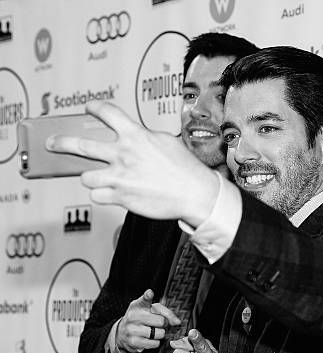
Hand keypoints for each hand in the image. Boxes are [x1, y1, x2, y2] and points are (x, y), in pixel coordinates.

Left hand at [45, 101, 218, 226]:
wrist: (194, 193)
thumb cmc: (184, 168)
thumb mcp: (165, 142)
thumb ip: (143, 137)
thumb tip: (130, 136)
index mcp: (136, 136)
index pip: (108, 114)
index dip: (95, 108)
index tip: (89, 108)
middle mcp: (123, 155)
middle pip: (80, 145)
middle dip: (60, 142)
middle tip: (52, 142)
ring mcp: (119, 177)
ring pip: (86, 177)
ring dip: (91, 177)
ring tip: (100, 178)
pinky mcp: (120, 197)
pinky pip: (98, 196)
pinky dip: (104, 195)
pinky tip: (115, 193)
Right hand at [115, 289, 180, 352]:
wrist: (123, 332)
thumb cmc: (142, 319)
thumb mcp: (151, 310)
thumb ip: (166, 312)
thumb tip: (177, 322)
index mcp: (138, 305)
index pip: (144, 299)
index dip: (148, 296)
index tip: (150, 293)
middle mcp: (133, 316)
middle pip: (161, 321)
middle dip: (163, 323)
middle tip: (157, 323)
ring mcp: (132, 329)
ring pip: (160, 333)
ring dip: (160, 334)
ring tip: (152, 331)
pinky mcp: (133, 342)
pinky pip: (155, 343)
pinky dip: (155, 342)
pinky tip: (148, 338)